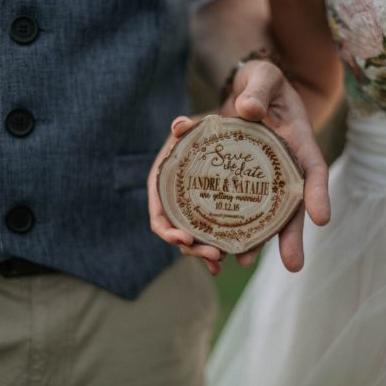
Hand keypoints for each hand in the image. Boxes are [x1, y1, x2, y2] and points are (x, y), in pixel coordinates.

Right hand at [148, 115, 229, 274]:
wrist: (220, 133)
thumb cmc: (202, 130)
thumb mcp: (193, 127)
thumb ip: (185, 127)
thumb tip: (178, 125)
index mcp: (162, 186)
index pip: (159, 217)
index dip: (168, 232)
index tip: (185, 238)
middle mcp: (173, 203)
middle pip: (177, 234)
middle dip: (193, 248)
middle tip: (215, 254)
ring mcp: (189, 211)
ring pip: (193, 239)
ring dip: (205, 252)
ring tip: (222, 259)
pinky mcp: (206, 214)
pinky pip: (208, 235)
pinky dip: (215, 248)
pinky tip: (227, 260)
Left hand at [220, 60, 329, 271]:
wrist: (248, 93)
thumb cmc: (263, 83)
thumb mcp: (265, 78)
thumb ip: (259, 90)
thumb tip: (246, 109)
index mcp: (297, 143)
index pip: (312, 169)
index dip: (318, 194)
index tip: (322, 218)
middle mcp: (283, 168)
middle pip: (291, 206)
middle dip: (292, 235)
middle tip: (294, 265)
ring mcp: (262, 179)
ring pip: (263, 215)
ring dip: (256, 240)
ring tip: (243, 262)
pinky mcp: (240, 182)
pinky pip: (235, 205)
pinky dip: (226, 224)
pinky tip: (214, 244)